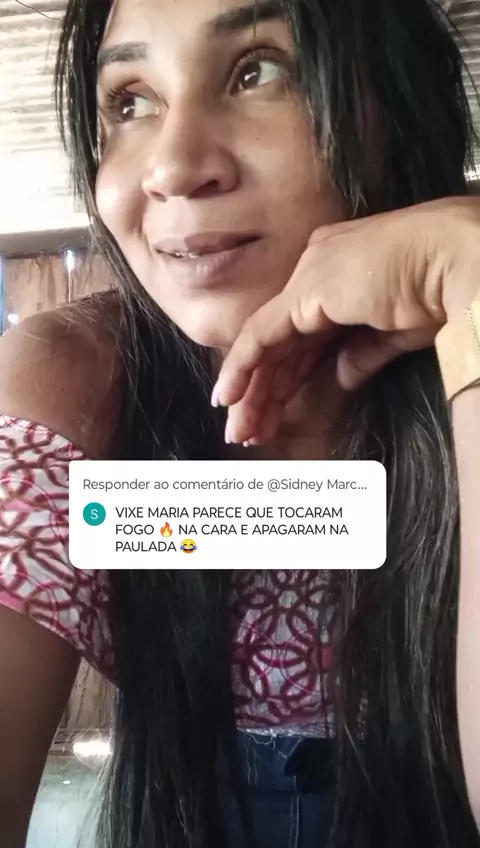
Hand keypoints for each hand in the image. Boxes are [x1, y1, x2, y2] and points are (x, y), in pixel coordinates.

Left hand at [212, 197, 479, 444]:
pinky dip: (242, 368)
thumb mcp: (394, 332)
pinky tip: (230, 398)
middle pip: (280, 344)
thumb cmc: (439, 290)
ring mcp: (308, 279)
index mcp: (338, 279)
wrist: (456, 262)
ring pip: (265, 343)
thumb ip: (362, 353)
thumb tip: (342, 376)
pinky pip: (261, 336)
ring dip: (252, 390)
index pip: (302, 337)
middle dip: (264, 391)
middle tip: (248, 430)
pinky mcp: (304, 292)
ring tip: (240, 430)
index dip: (287, 378)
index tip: (274, 411)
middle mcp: (315, 273)